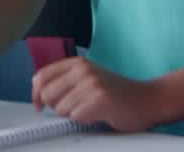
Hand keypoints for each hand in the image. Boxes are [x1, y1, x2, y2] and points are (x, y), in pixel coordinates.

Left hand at [32, 57, 162, 132]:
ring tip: (91, 109)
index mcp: (77, 63)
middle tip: (76, 108)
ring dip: (74, 115)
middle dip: (57, 107)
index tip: (39, 105)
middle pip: (48, 94)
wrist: (148, 99)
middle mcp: (82, 70)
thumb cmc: (117, 93)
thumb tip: (39, 94)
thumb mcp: (89, 78)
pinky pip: (77, 116)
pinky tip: (99, 114)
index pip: (42, 76)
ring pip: (62, 108)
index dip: (35, 93)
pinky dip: (86, 120)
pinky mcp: (100, 99)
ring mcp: (91, 83)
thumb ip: (66, 81)